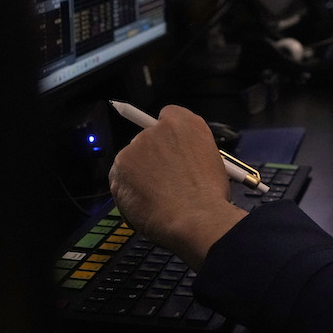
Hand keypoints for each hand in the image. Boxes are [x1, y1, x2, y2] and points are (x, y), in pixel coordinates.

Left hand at [108, 105, 246, 268]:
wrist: (196, 216)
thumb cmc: (211, 195)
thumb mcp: (212, 163)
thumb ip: (190, 154)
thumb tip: (179, 162)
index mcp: (188, 124)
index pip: (169, 116)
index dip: (169, 137)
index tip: (171, 151)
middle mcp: (160, 129)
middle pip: (148, 139)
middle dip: (152, 158)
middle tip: (165, 181)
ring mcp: (137, 146)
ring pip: (132, 160)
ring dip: (139, 175)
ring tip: (157, 199)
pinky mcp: (120, 165)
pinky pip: (119, 178)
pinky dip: (127, 191)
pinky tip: (145, 205)